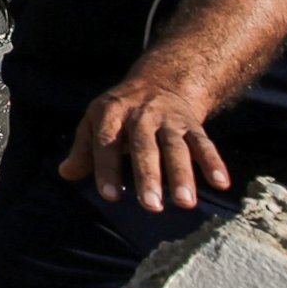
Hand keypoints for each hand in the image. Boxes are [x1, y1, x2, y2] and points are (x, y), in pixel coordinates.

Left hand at [59, 76, 229, 213]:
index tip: (110, 196)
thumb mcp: (95, 122)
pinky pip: (204, 143)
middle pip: (145, 147)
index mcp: (111, 113)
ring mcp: (169, 120)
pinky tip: (221, 183)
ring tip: (185, 203)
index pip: (107, 142)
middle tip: (151, 206)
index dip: (107, 168)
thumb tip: (65, 174)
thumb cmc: (120, 112)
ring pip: (176, 147)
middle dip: (148, 176)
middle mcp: (141, 115)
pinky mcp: (192, 125)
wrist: (160, 81)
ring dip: (182, 175)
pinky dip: (214, 162)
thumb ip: (83, 150)